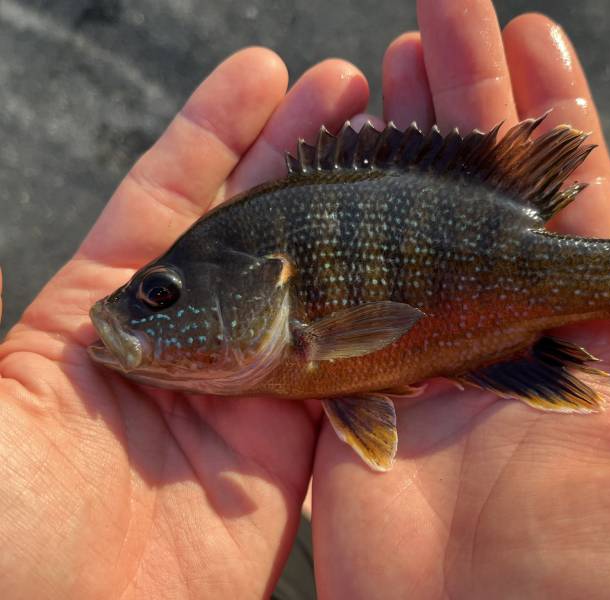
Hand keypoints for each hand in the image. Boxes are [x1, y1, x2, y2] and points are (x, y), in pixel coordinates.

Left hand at [0, 51, 370, 596]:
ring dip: (358, 224)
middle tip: (353, 91)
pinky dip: (392, 329)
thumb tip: (11, 242)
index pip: (172, 195)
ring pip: (319, 292)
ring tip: (400, 160)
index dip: (218, 130)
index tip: (265, 72)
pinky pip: (355, 382)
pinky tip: (423, 274)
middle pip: (261, 229)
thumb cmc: (5, 525)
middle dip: (302, 154)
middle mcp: (191, 343)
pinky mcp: (293, 454)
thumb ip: (14, 316)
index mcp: (111, 312)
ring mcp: (248, 395)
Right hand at [310, 2, 609, 597]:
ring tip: (380, 62)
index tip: (534, 36)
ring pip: (393, 223)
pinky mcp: (346, 393)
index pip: (559, 199)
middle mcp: (488, 331)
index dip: (546, 116)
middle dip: (459, 95)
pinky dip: (320, 227)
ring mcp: (412, 355)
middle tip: (441, 13)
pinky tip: (315, 163)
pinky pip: (326, 293)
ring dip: (391, 141)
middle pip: (467, 188)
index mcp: (571, 340)